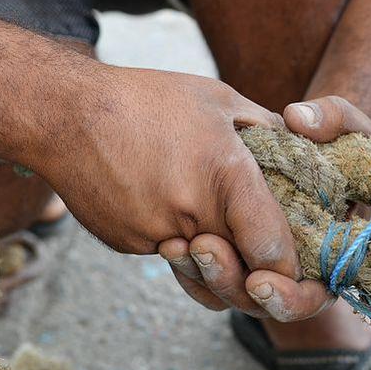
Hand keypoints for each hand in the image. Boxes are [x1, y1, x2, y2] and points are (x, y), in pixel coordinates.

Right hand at [31, 66, 317, 312]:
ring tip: (209, 220)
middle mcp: (192, 213)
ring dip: (214, 256)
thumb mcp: (219, 100)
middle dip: (253, 266)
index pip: (272, 251)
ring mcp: (156, 234)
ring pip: (203, 268)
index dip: (287, 263)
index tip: (288, 254)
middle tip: (255, 248)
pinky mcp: (129, 244)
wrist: (65, 114)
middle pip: (241, 270)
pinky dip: (175, 239)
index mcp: (225, 175)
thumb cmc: (148, 99)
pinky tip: (163, 201)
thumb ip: (267, 132)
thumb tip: (305, 151)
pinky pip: (167, 255)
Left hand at [158, 96, 370, 320]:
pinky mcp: (230, 249)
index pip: (317, 292)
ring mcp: (261, 260)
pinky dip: (187, 266)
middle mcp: (298, 264)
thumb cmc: (329, 133)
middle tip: (204, 247)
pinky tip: (167, 241)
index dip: (291, 296)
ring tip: (176, 242)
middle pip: (264, 302)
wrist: (293, 139)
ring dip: (202, 274)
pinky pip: (206, 277)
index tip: (259, 280)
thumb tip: (299, 121)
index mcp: (336, 247)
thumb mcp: (344, 121)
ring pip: (230, 292)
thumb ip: (335, 119)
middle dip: (232, 283)